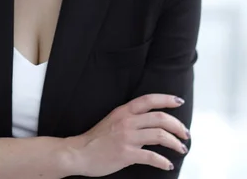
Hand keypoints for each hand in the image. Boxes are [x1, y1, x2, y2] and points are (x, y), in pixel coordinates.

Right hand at [68, 94, 189, 175]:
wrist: (78, 153)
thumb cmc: (95, 140)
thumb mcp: (111, 121)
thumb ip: (129, 119)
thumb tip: (149, 122)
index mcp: (123, 112)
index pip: (148, 100)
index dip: (165, 99)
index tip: (178, 101)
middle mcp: (126, 122)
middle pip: (159, 118)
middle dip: (177, 125)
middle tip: (185, 133)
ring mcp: (126, 137)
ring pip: (159, 135)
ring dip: (175, 142)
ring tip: (181, 148)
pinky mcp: (126, 154)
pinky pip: (152, 156)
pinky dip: (163, 161)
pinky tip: (168, 165)